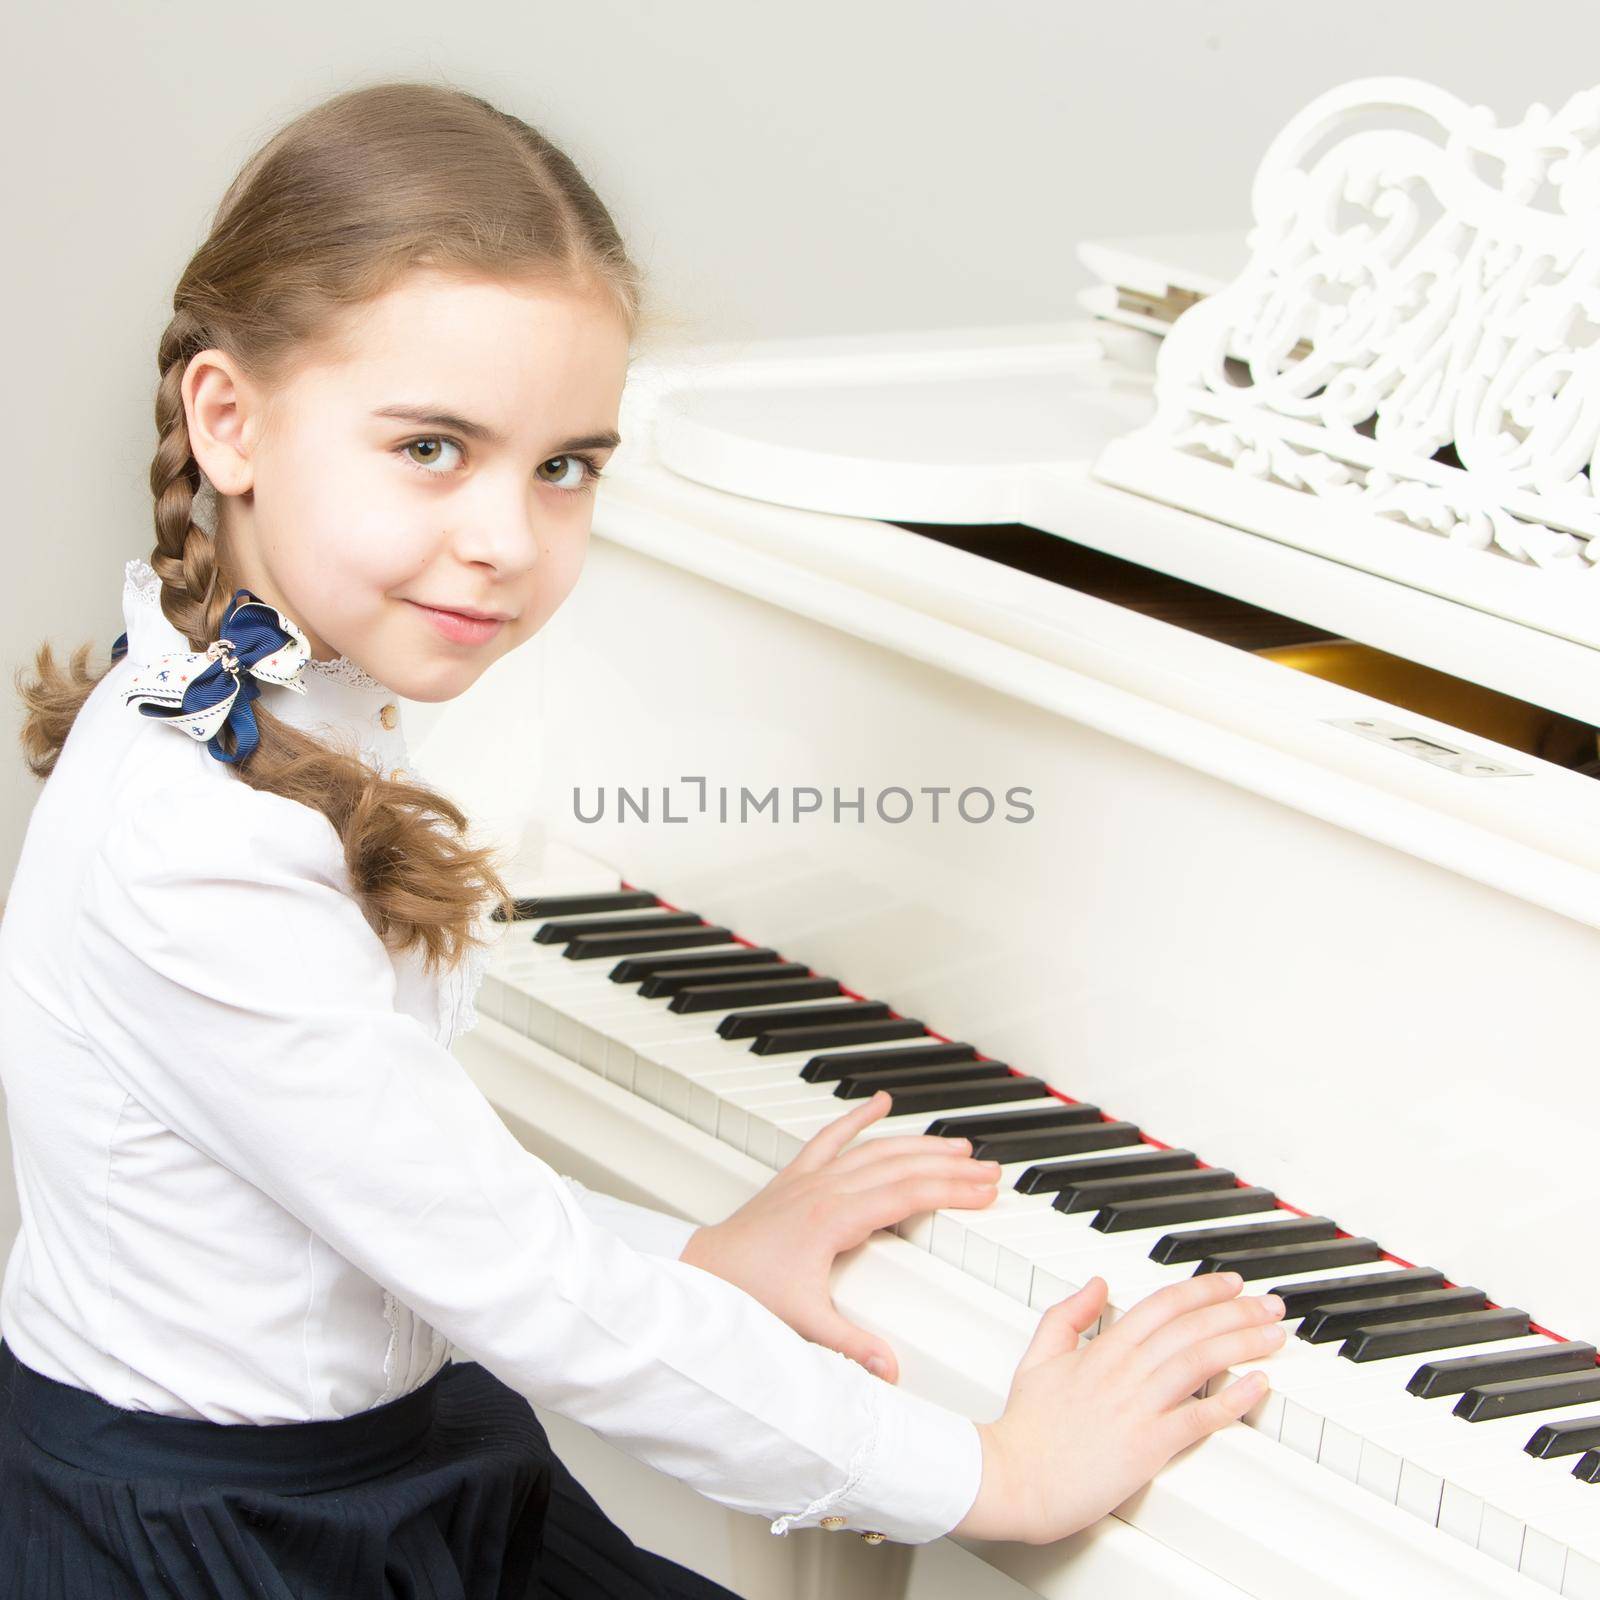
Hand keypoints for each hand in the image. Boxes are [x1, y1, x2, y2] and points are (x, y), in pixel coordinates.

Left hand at [678, 1089, 1000, 1380]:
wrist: (705, 1270)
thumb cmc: (749, 1291)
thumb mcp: (804, 1322)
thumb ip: (851, 1345)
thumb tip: (890, 1370)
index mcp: (835, 1218)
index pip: (907, 1195)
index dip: (951, 1191)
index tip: (984, 1192)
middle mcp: (826, 1189)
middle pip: (901, 1167)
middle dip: (950, 1166)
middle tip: (989, 1169)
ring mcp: (813, 1177)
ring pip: (876, 1149)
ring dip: (920, 1144)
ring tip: (958, 1144)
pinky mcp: (798, 1175)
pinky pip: (832, 1137)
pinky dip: (858, 1117)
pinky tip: (878, 1102)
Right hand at [953, 1272, 1285, 1544]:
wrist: (1014, 1477)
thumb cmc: (1026, 1428)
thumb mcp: (1038, 1356)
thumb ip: (1068, 1315)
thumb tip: (1096, 1284)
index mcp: (1102, 1349)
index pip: (1163, 1305)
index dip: (1202, 1289)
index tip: (1230, 1283)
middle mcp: (1124, 1371)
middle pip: (1191, 1327)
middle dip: (1237, 1310)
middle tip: (1268, 1303)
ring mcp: (1138, 1406)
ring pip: (1201, 1361)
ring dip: (1243, 1342)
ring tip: (1273, 1333)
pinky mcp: (1148, 1445)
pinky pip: (1199, 1417)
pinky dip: (1233, 1399)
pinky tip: (1258, 1386)